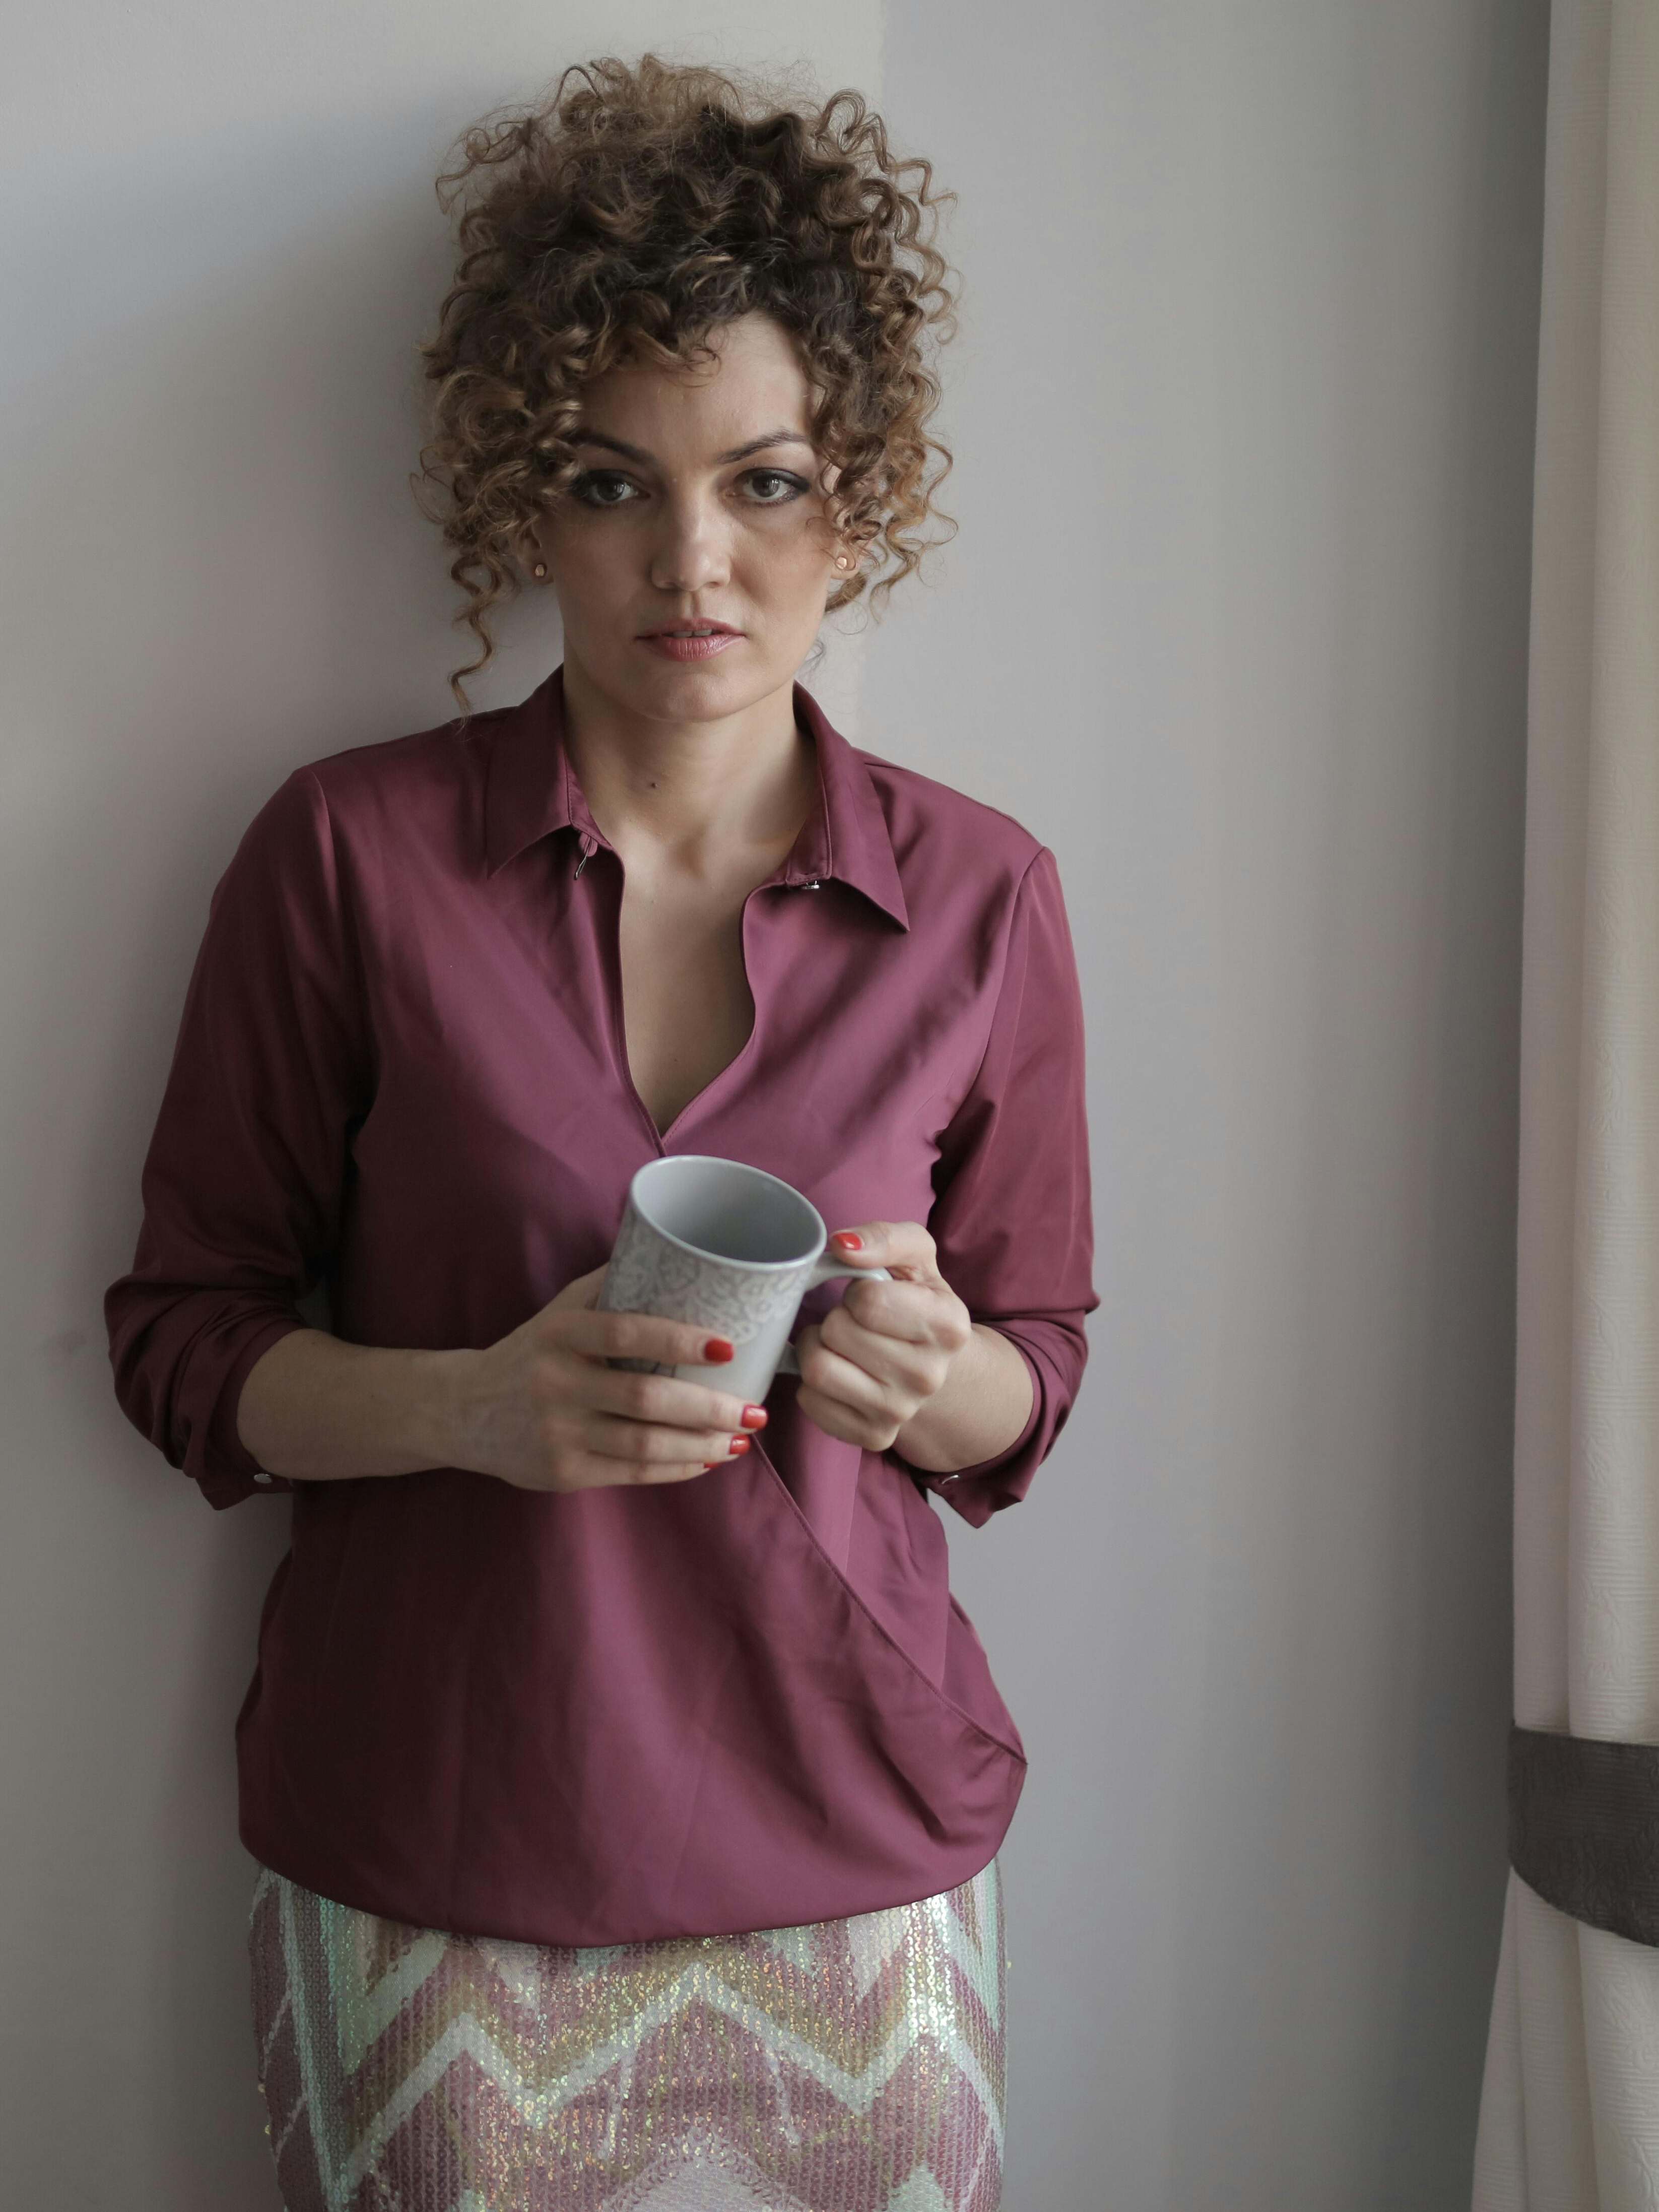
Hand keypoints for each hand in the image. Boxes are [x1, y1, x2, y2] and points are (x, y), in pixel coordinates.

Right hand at [448, 1263, 768, 1493]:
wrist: (464, 1411)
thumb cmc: (532, 1351)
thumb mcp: (560, 1310)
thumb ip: (611, 1287)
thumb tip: (681, 1254)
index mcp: (559, 1334)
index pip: (626, 1334)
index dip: (680, 1341)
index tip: (728, 1347)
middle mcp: (555, 1384)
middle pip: (645, 1400)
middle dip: (709, 1408)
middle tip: (754, 1410)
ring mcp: (558, 1433)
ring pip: (644, 1446)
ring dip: (702, 1445)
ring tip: (740, 1439)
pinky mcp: (562, 1472)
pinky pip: (631, 1474)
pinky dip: (676, 1468)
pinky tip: (706, 1460)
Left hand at [790, 1222, 973, 1451]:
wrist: (935, 1366)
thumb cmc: (915, 1301)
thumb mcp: (914, 1256)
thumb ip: (883, 1237)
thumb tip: (842, 1245)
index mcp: (948, 1324)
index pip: (866, 1300)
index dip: (857, 1291)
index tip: (870, 1296)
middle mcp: (929, 1376)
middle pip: (837, 1332)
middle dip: (836, 1318)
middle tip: (854, 1322)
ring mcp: (901, 1412)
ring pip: (817, 1369)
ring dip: (817, 1347)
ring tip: (840, 1344)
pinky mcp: (873, 1437)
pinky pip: (810, 1402)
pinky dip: (813, 1383)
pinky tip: (839, 1373)